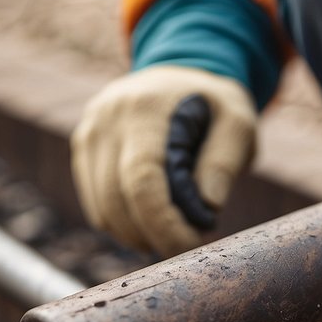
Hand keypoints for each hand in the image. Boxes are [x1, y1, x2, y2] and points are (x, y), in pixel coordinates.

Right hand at [70, 65, 256, 256]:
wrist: (182, 72)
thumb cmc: (215, 105)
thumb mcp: (238, 124)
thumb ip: (225, 163)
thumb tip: (207, 206)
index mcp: (145, 110)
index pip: (141, 181)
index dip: (162, 225)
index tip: (189, 248)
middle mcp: (107, 119)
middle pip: (116, 201)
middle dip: (152, 236)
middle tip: (186, 244)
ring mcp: (89, 132)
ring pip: (102, 210)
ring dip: (137, 235)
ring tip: (172, 232)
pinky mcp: (83, 147)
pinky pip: (96, 205)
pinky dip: (123, 224)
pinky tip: (151, 221)